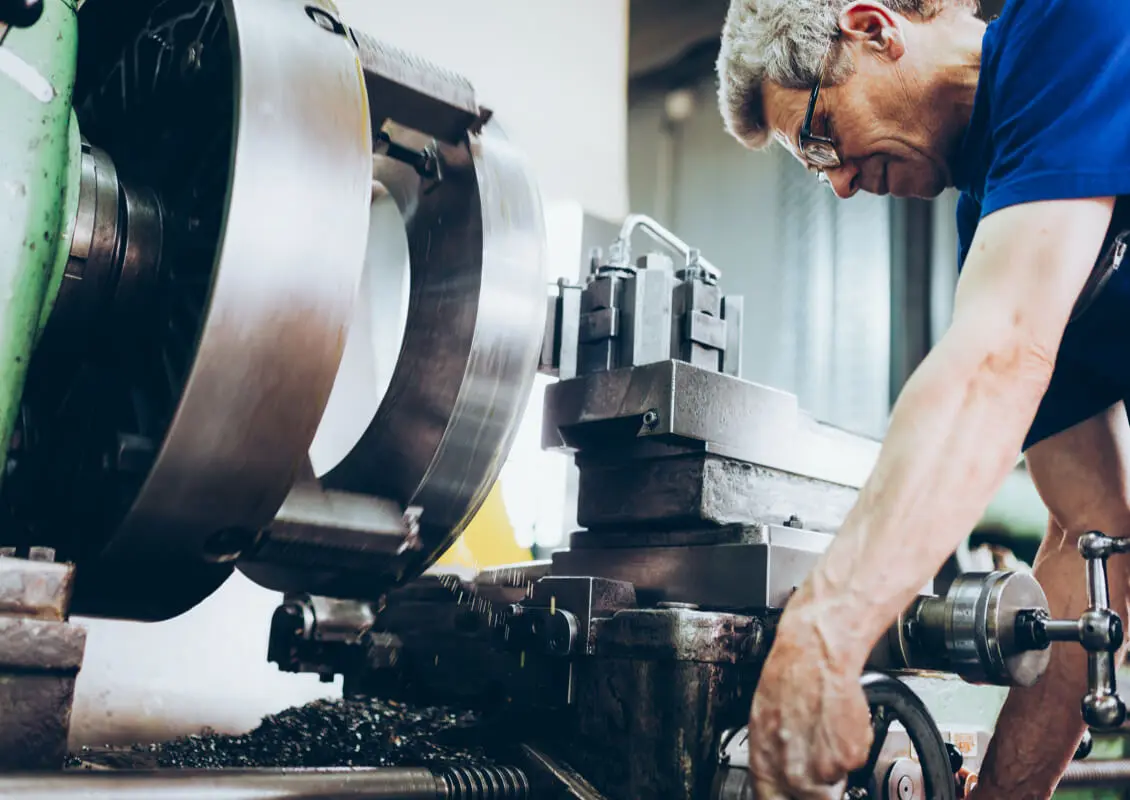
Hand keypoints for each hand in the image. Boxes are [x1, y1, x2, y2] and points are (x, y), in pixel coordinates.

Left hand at [747, 620, 873, 798]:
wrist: (817, 655)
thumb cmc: (788, 676)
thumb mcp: (765, 721)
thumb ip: (775, 755)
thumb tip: (780, 768)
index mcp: (764, 764)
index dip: (785, 797)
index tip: (792, 793)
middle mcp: (793, 774)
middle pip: (809, 799)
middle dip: (815, 784)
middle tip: (816, 755)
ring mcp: (823, 770)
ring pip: (832, 782)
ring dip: (833, 764)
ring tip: (826, 730)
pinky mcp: (851, 759)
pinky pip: (854, 762)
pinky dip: (851, 746)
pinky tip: (838, 722)